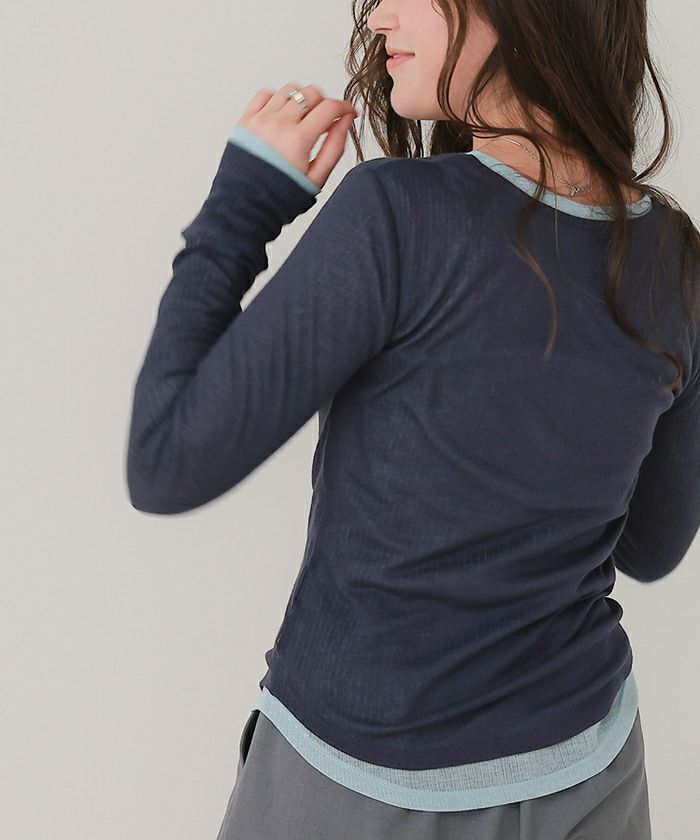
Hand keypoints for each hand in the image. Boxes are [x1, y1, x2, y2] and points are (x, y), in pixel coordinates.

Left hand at [235, 81, 357, 190]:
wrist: (247, 205)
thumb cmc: (279, 197)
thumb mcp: (316, 178)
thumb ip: (334, 148)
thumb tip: (344, 123)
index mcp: (298, 139)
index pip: (329, 108)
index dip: (344, 107)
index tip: (347, 112)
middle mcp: (279, 124)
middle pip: (311, 93)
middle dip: (324, 102)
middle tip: (326, 117)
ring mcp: (261, 119)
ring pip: (290, 89)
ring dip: (302, 98)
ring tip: (304, 116)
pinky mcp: (246, 120)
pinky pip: (264, 94)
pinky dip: (277, 98)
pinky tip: (282, 112)